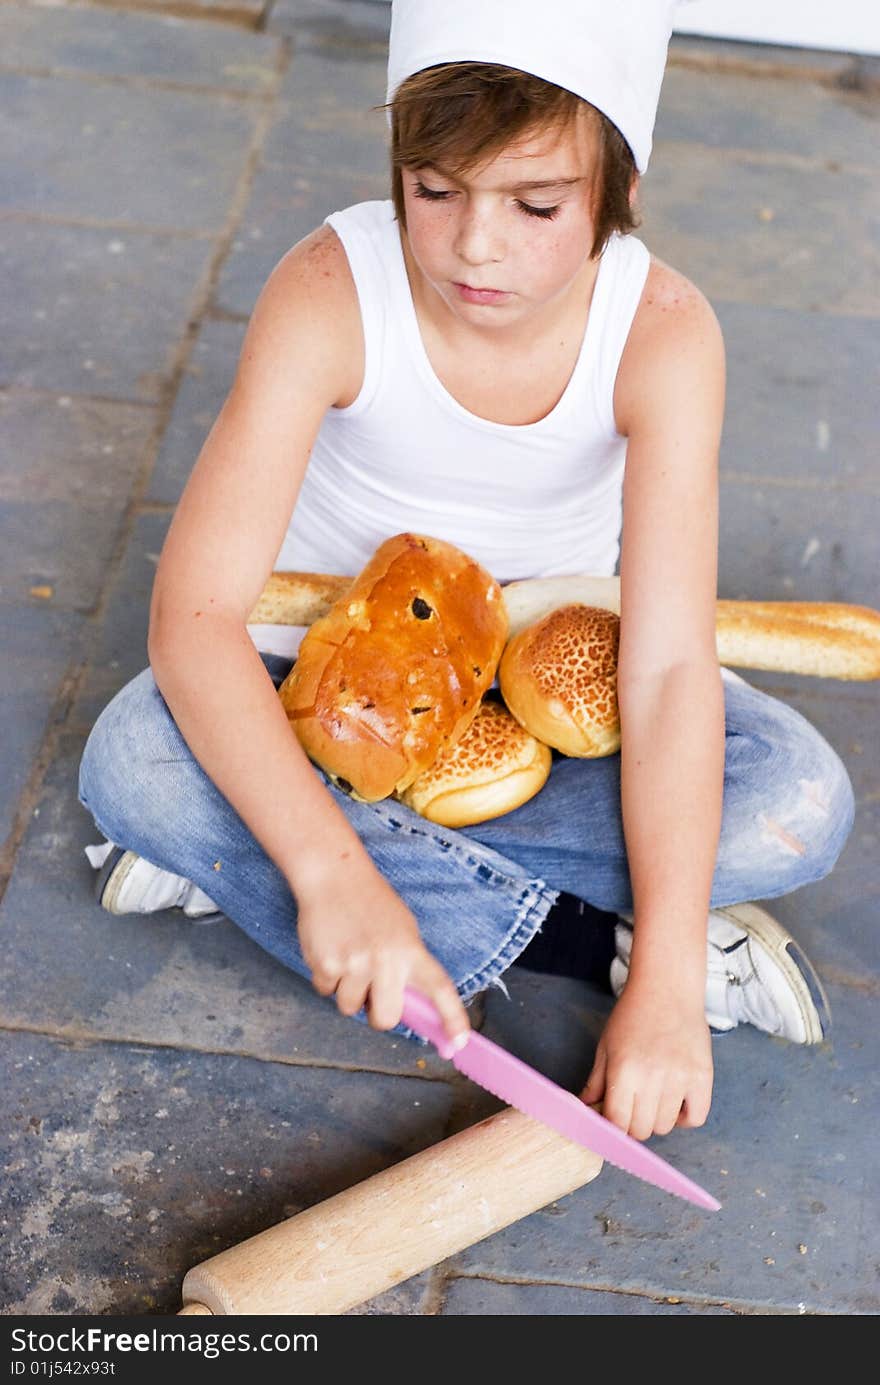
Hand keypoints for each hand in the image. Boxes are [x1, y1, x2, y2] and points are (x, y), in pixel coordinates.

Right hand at [295, 853, 469, 1049]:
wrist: (334, 876)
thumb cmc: (370, 902)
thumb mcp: (402, 928)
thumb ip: (408, 964)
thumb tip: (411, 1005)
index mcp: (411, 950)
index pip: (439, 989)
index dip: (452, 1018)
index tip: (459, 1042)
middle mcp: (387, 961)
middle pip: (386, 1019)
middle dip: (377, 1015)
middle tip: (371, 995)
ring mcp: (356, 965)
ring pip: (350, 1007)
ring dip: (347, 991)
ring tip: (347, 957)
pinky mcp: (327, 965)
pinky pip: (325, 991)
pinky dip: (326, 977)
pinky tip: (330, 949)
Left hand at [581, 980, 712, 1139]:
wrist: (667, 988)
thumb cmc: (633, 1015)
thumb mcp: (606, 1046)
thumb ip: (595, 1083)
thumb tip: (585, 1111)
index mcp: (625, 1070)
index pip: (618, 1123)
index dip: (613, 1127)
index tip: (614, 1119)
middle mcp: (654, 1077)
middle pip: (642, 1130)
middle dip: (633, 1124)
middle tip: (633, 1106)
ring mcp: (681, 1078)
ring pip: (666, 1127)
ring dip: (657, 1119)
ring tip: (654, 1097)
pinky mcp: (703, 1076)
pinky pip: (696, 1118)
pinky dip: (684, 1117)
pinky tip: (675, 1101)